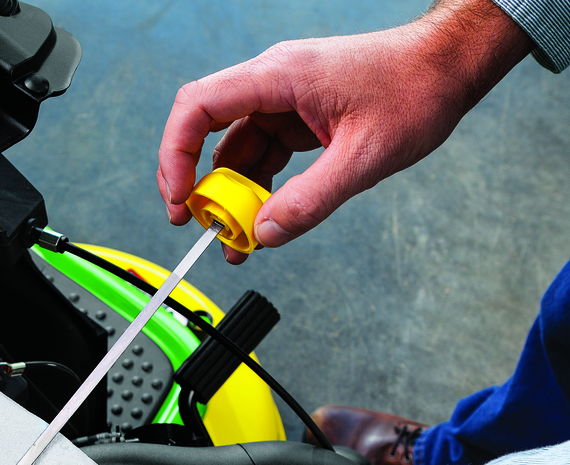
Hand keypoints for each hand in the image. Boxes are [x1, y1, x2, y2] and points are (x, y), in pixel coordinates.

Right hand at [157, 0, 531, 263]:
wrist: (448, 66)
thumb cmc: (415, 92)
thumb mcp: (364, 157)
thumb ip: (310, 200)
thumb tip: (264, 235)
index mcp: (279, 77)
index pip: (198, 107)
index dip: (175, 154)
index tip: (179, 199)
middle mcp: (272, 84)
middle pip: (205, 130)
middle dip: (195, 182)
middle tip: (197, 226)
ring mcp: (282, 101)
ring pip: (233, 150)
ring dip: (229, 194)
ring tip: (234, 239)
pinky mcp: (295, 118)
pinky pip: (260, 155)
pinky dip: (255, 189)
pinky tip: (260, 219)